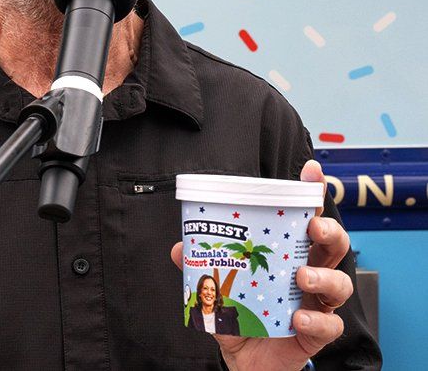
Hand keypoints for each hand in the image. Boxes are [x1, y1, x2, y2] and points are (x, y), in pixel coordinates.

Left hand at [170, 160, 353, 370]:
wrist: (245, 360)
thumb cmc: (240, 315)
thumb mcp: (216, 288)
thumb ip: (199, 267)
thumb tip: (181, 248)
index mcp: (288, 255)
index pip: (304, 218)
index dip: (311, 193)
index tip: (311, 172)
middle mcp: (308, 274)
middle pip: (333, 245)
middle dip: (329, 230)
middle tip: (313, 228)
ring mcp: (316, 303)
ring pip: (341, 282)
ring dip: (325, 275)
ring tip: (303, 275)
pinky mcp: (316, 333)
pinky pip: (329, 324)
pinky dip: (317, 320)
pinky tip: (299, 317)